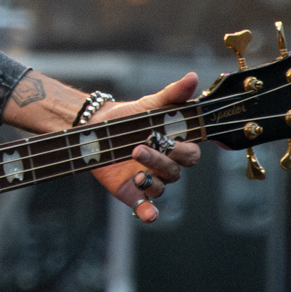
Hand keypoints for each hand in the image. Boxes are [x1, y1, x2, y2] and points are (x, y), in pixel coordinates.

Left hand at [90, 72, 202, 222]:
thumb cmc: (130, 116)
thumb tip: (193, 77)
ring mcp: (151, 180)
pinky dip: (149, 213)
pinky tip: (149, 214)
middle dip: (160, 160)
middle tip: (139, 147)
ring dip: (152, 181)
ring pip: (162, 187)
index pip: (192, 153)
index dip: (184, 149)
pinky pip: (147, 208)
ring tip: (135, 170)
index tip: (171, 138)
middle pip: (176, 170)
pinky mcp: (134, 193)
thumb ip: (173, 94)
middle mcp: (166, 165)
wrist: (97, 128)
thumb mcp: (151, 103)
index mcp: (176, 145)